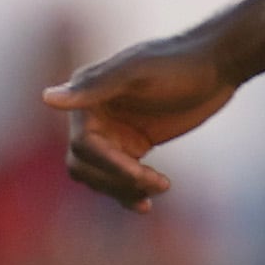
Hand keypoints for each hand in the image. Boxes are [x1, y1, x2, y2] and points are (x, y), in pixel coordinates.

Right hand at [43, 33, 236, 207]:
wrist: (218, 64)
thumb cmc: (179, 63)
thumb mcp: (139, 72)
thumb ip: (96, 86)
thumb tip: (46, 98)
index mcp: (87, 94)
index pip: (82, 145)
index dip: (109, 164)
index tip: (142, 173)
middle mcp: (93, 114)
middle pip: (85, 166)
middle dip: (116, 180)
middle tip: (154, 183)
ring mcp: (113, 131)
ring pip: (99, 177)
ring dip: (123, 190)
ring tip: (159, 188)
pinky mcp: (133, 144)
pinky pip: (120, 177)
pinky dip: (129, 192)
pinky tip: (147, 202)